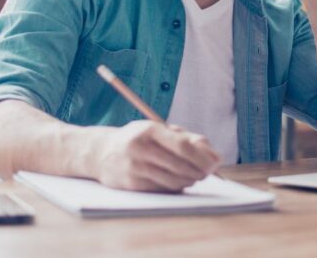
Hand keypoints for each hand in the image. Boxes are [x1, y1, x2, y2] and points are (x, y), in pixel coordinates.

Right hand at [92, 120, 220, 191]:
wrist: (100, 152)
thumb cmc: (138, 138)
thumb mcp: (158, 129)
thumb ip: (186, 137)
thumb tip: (211, 153)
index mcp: (150, 130)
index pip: (183, 146)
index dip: (203, 156)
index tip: (216, 162)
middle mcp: (140, 148)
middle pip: (180, 165)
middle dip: (200, 170)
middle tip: (210, 172)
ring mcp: (134, 167)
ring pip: (173, 179)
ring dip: (190, 180)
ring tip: (196, 175)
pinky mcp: (131, 184)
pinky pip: (163, 188)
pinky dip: (177, 186)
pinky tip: (181, 181)